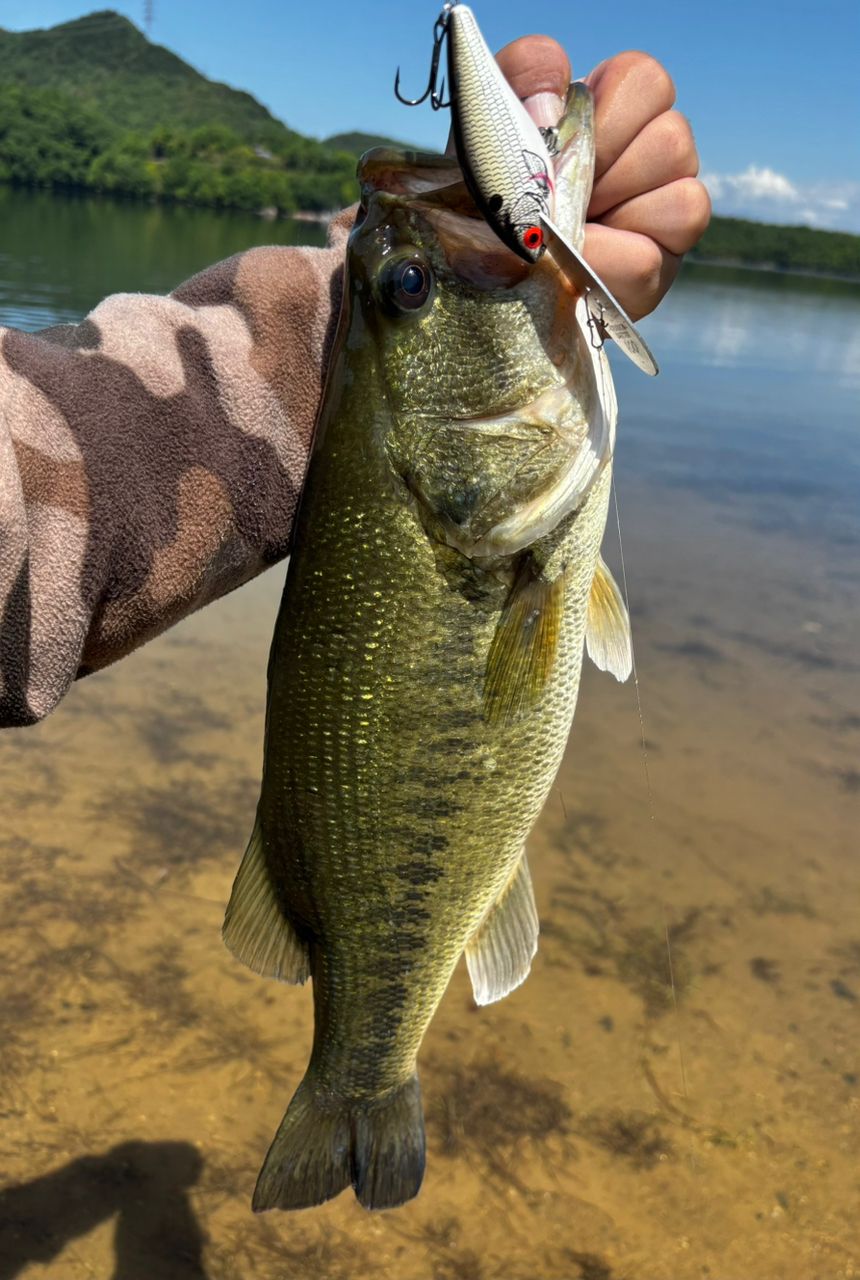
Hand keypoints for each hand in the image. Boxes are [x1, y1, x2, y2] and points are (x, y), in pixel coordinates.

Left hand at [496, 38, 710, 320]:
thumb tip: (553, 103)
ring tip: (565, 231)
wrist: (476, 270)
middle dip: (602, 173)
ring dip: (609, 220)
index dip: (606, 111)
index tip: (558, 140)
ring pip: (682, 202)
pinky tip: (572, 265)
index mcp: (618, 112)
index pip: (647, 82)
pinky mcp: (654, 275)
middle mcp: (654, 160)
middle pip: (672, 140)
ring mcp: (664, 219)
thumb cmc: (491, 194)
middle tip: (557, 195)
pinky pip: (650, 261)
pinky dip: (603, 263)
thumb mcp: (492, 122)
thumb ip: (524, 75)